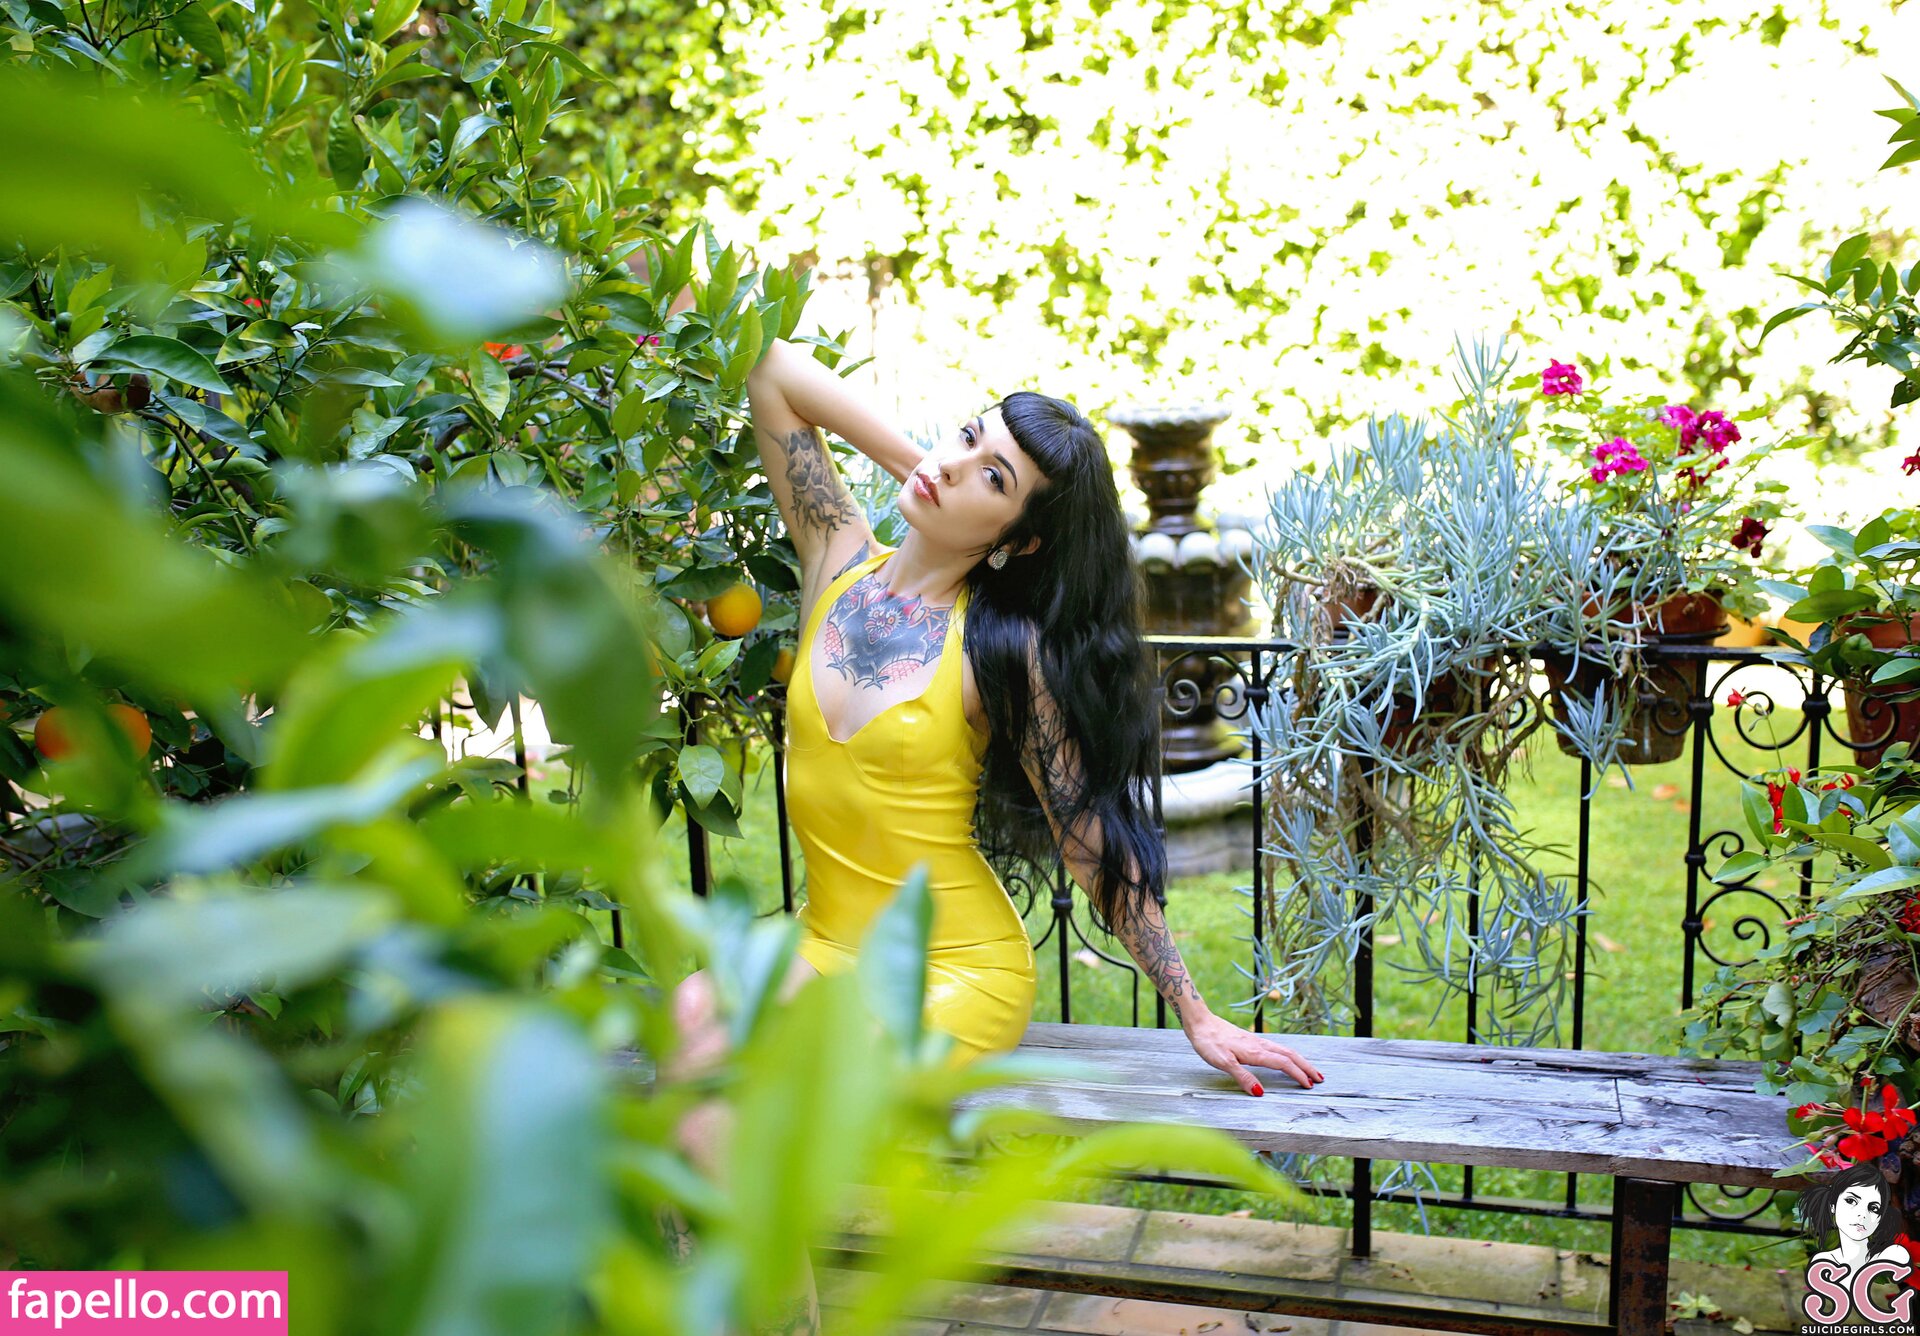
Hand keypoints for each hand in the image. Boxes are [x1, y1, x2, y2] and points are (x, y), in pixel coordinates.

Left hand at [1181, 1010, 1324, 1095]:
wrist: (1200, 1022)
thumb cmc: (1209, 1042)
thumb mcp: (1222, 1063)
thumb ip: (1242, 1077)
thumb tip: (1260, 1093)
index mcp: (1255, 1052)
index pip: (1283, 1063)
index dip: (1297, 1074)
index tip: (1309, 1085)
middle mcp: (1259, 1045)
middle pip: (1290, 1054)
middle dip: (1306, 1066)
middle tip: (1320, 1078)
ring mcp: (1256, 1041)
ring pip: (1284, 1050)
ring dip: (1299, 1060)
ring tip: (1309, 1069)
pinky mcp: (1250, 1040)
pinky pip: (1276, 1048)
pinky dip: (1287, 1055)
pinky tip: (1286, 1058)